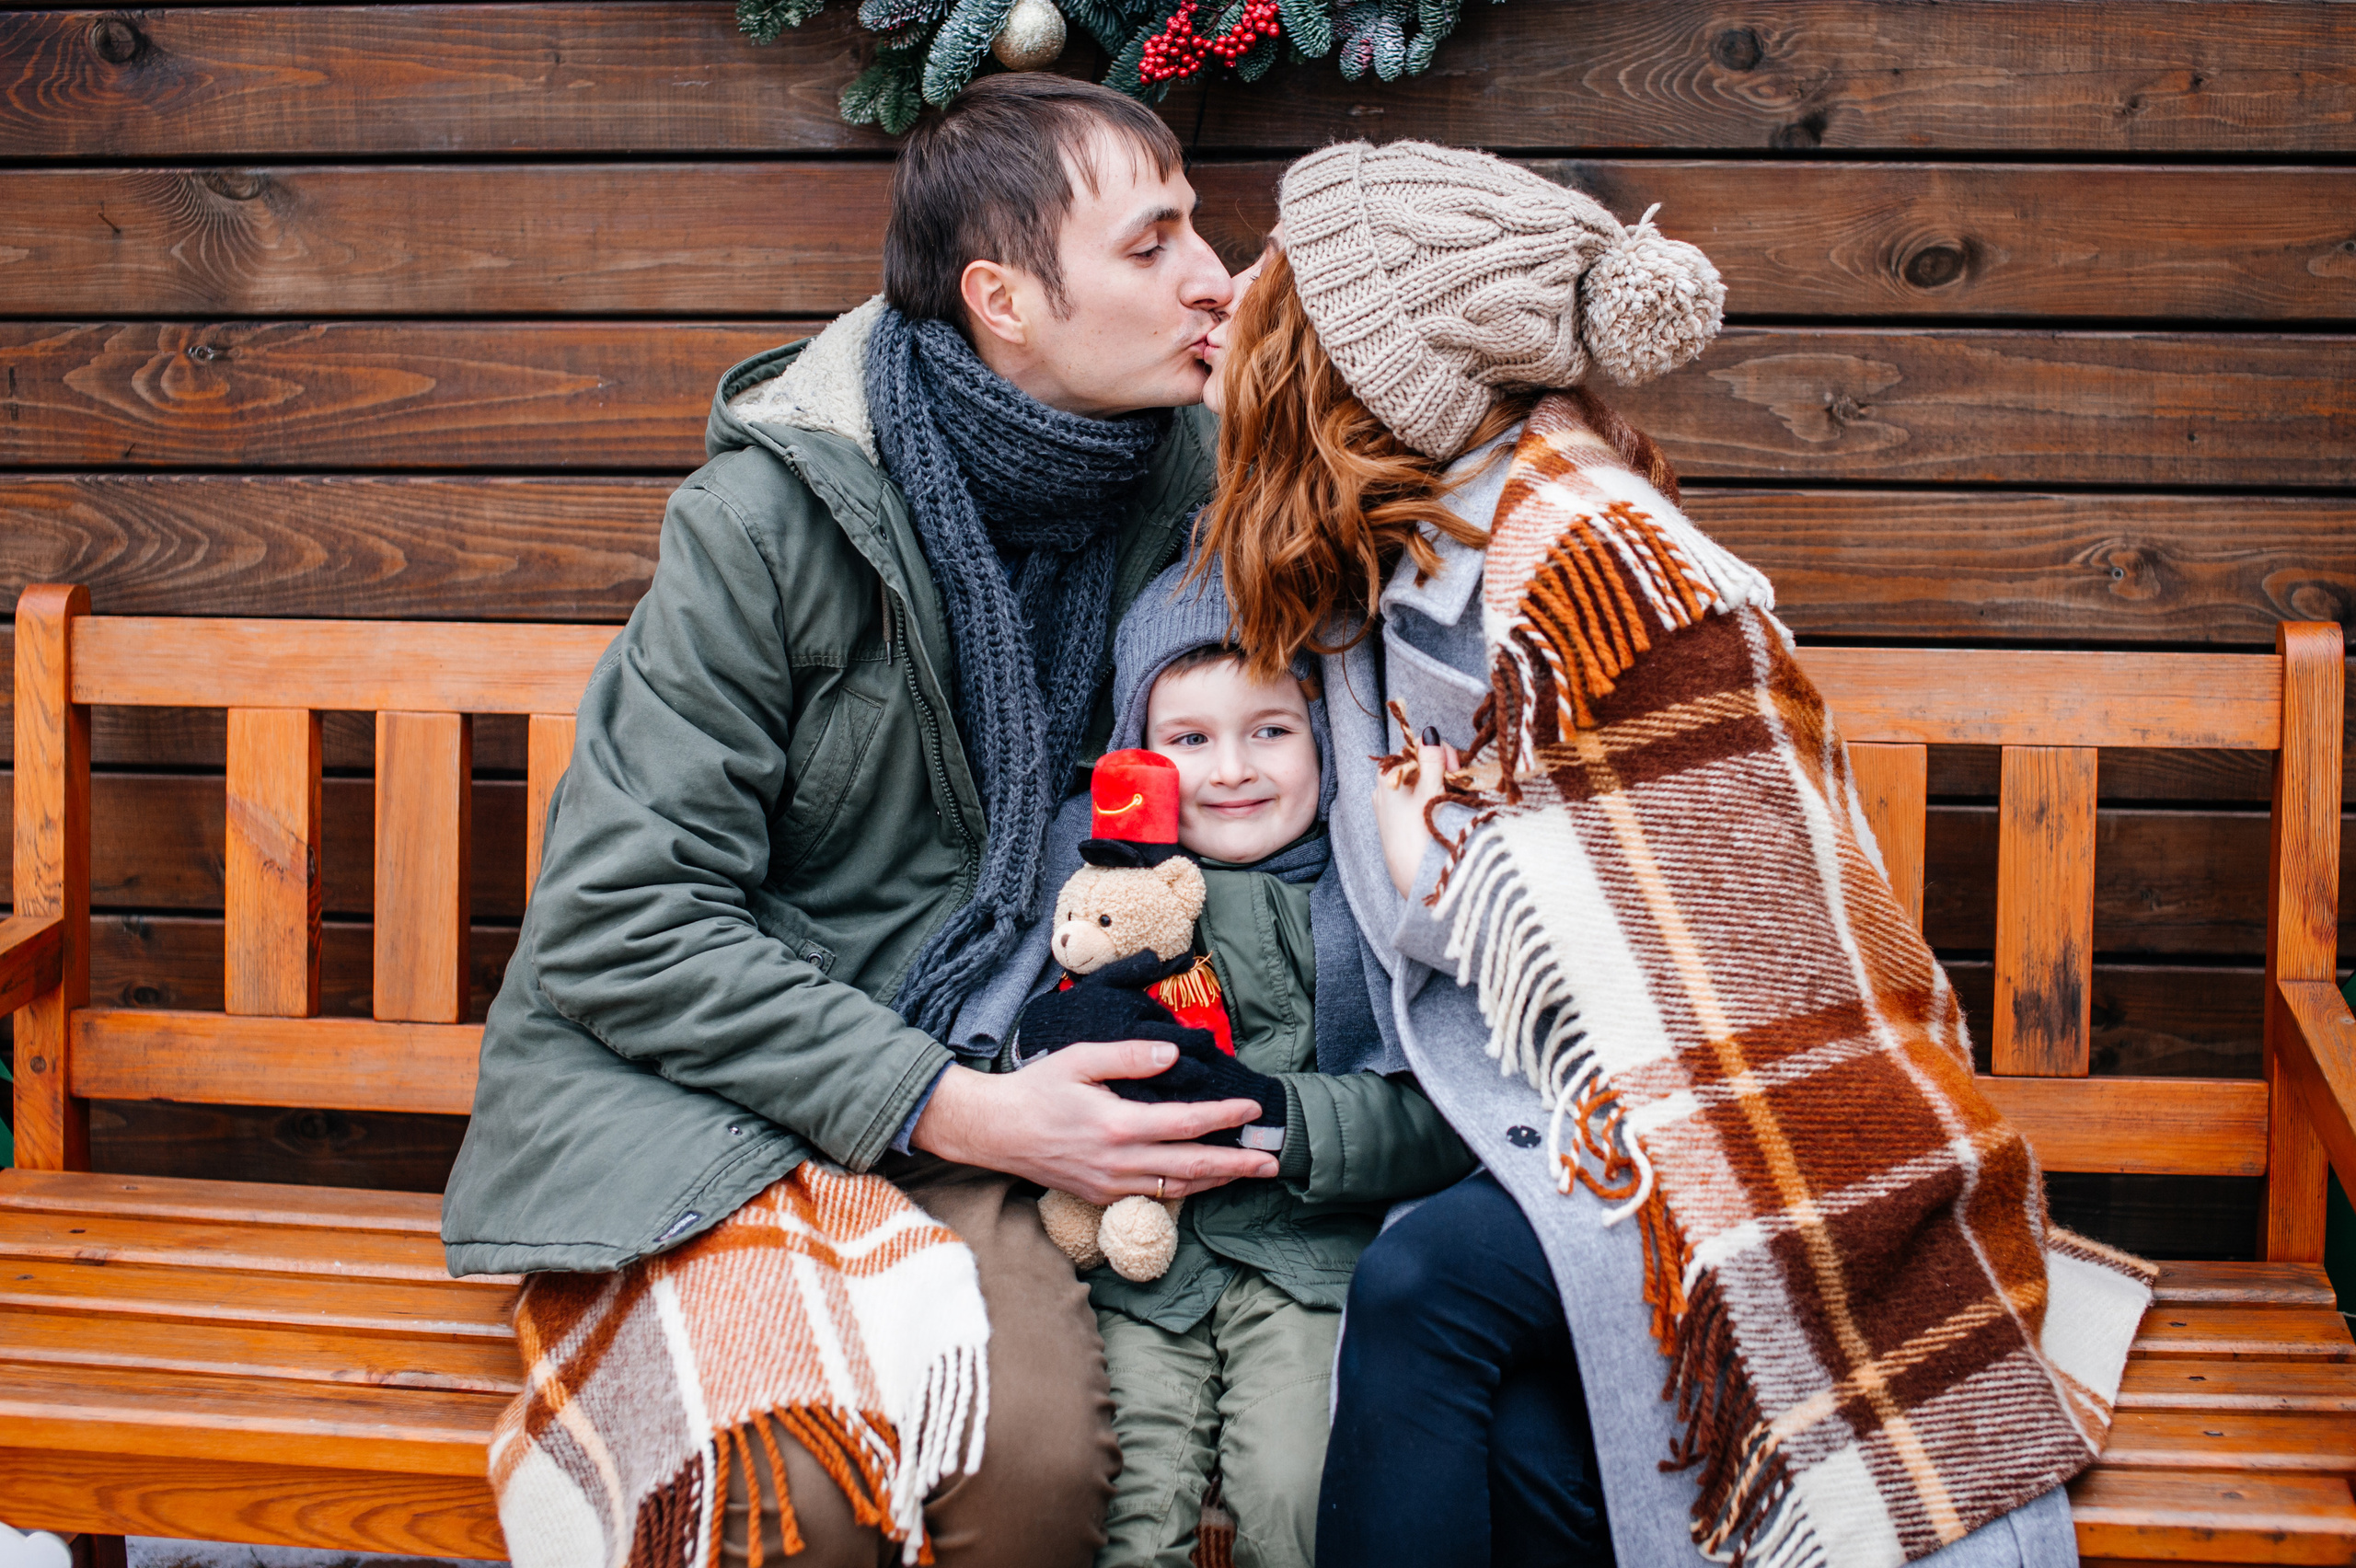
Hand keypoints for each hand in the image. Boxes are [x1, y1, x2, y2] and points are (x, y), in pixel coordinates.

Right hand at [910, 1045, 1278, 1204]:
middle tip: (1273, 1161)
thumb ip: (1127, 1056)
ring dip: (1218, 1182)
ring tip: (1249, 1174)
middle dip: (1238, 1165)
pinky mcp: (1102, 1197)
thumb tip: (1173, 1054)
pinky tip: (1202, 1181)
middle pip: (1192, 1168)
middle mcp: (1118, 1162)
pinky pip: (1154, 1198)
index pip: (1186, 1124)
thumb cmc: (1036, 1089)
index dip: (1224, 1118)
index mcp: (1117, 1125)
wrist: (995, 1131)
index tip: (1252, 1111)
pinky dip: (1185, 1191)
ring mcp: (1110, 1185)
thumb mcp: (1078, 1060)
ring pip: (1177, 1189)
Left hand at [1375, 729, 1454, 898]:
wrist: (1415, 879)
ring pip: (1420, 783)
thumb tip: (1429, 732)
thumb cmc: (1422, 832)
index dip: (1441, 753)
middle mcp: (1384, 789)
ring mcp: (1389, 807)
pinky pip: (1416, 801)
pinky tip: (1443, 812)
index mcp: (1388, 775)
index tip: (1456, 769)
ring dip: (1441, 785)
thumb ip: (1431, 760)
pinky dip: (1433, 800)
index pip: (1417, 746)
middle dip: (1443, 770)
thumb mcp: (1431, 790)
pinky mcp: (1397, 824)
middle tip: (1458, 785)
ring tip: (1453, 800)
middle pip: (1419, 765)